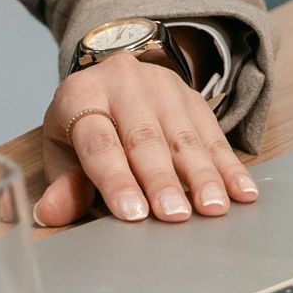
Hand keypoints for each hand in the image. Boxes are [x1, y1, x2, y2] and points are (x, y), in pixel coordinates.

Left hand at [33, 53, 259, 226]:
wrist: (111, 78)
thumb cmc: (85, 125)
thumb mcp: (64, 150)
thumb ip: (63, 185)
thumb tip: (49, 214)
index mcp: (81, 96)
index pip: (99, 142)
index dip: (115, 179)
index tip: (132, 213)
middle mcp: (123, 83)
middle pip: (144, 138)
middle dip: (161, 180)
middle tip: (174, 215)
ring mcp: (161, 85)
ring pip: (183, 135)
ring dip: (201, 175)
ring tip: (213, 207)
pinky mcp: (192, 95)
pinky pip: (213, 133)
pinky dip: (229, 165)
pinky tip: (242, 191)